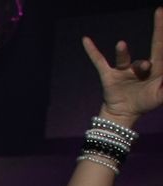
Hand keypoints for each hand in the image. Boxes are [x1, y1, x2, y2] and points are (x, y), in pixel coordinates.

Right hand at [82, 7, 162, 126]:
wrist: (124, 113)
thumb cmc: (145, 102)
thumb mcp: (159, 96)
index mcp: (156, 69)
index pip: (162, 49)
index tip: (162, 14)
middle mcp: (140, 67)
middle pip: (147, 54)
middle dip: (154, 38)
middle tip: (156, 29)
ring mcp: (124, 70)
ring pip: (124, 59)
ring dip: (122, 52)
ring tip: (121, 44)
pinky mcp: (109, 76)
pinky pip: (99, 62)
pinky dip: (92, 51)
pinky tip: (86, 40)